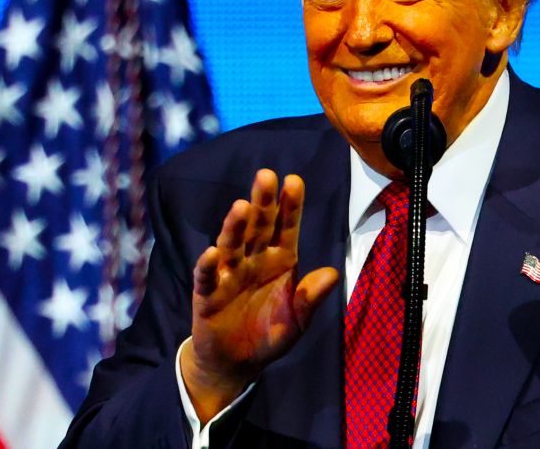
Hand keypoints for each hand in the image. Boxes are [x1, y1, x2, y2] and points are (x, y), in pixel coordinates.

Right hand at [180, 169, 339, 421]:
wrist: (237, 363)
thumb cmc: (270, 334)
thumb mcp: (297, 322)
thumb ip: (310, 299)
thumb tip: (332, 274)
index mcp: (280, 260)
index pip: (286, 227)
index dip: (290, 205)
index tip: (294, 181)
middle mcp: (254, 260)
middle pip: (258, 226)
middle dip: (263, 202)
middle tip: (266, 176)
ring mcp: (229, 274)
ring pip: (232, 244)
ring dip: (235, 226)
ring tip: (241, 207)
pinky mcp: (207, 294)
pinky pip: (208, 277)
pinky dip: (209, 265)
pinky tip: (212, 254)